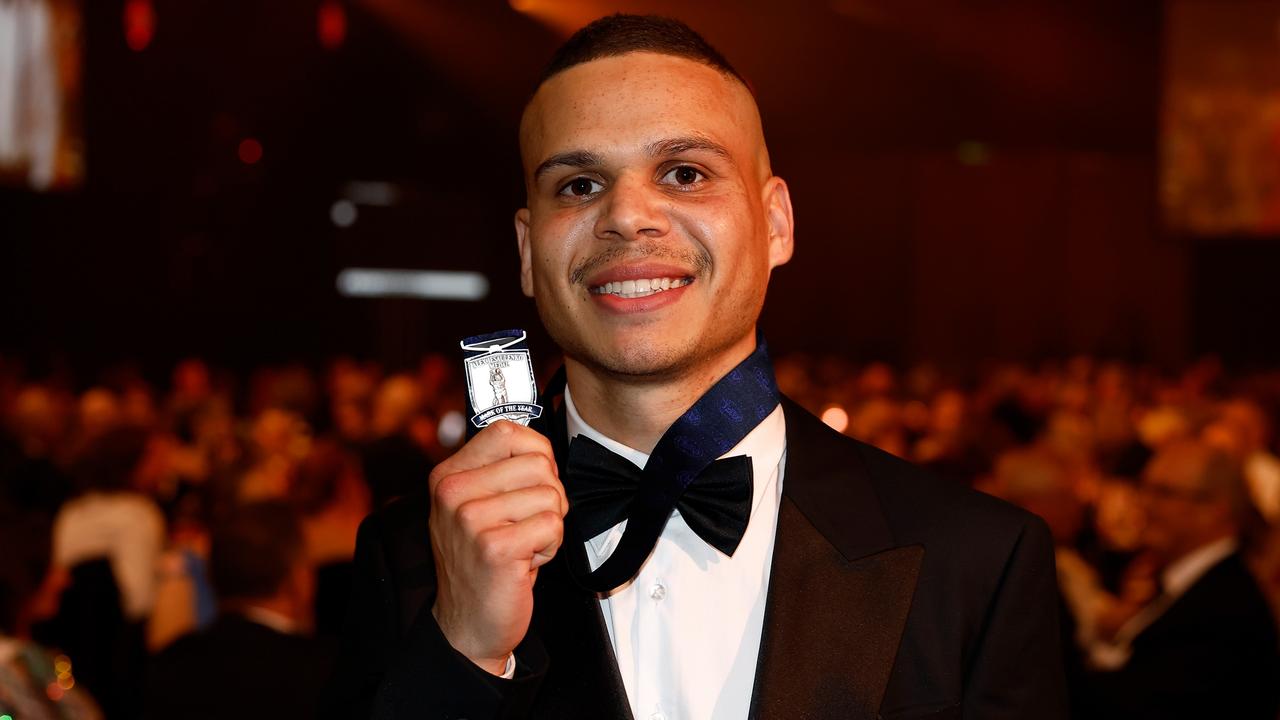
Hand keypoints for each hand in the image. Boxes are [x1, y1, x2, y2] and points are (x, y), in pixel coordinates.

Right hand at [428, 420, 566, 674]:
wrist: (467, 624)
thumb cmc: (482, 563)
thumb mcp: (475, 507)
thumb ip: (499, 472)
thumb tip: (539, 445)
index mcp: (448, 475)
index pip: (506, 430)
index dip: (536, 452)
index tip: (533, 481)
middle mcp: (453, 492)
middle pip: (538, 464)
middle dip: (549, 496)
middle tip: (527, 525)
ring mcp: (471, 519)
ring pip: (550, 496)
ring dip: (549, 526)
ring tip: (523, 545)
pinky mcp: (496, 547)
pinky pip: (552, 526)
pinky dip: (550, 547)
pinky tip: (525, 562)